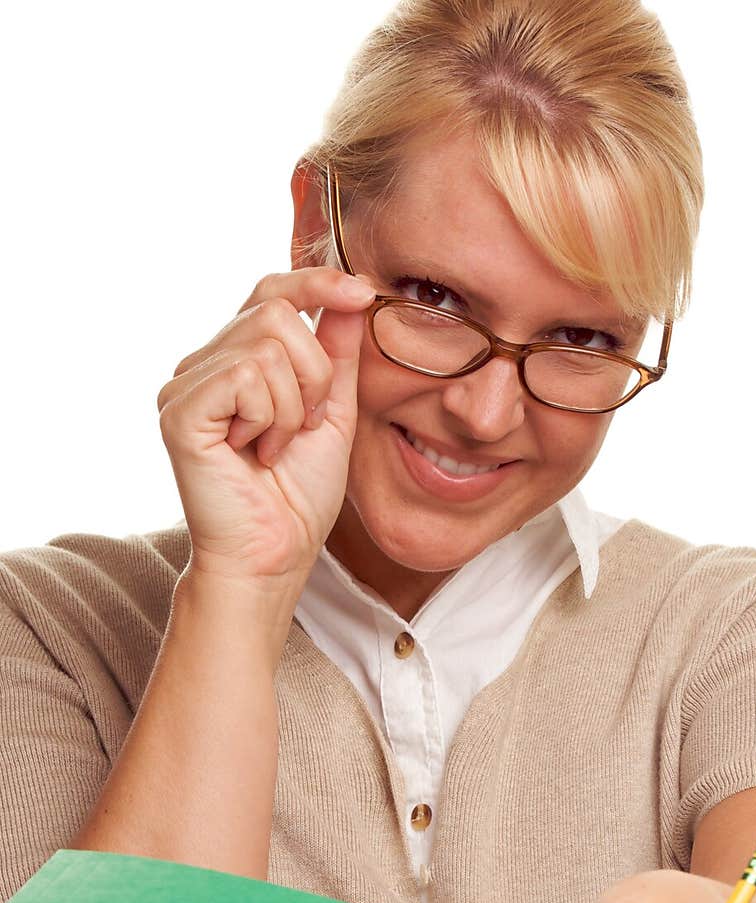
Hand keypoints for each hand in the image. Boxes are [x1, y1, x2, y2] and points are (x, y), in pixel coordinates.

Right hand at [156, 268, 376, 587]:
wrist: (275, 554)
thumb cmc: (298, 497)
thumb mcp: (333, 412)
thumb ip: (338, 352)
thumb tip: (353, 291)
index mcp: (236, 360)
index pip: (271, 290)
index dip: (316, 282)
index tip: (364, 291)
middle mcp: (203, 365)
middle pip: (274, 310)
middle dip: (313, 372)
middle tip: (304, 426)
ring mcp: (184, 386)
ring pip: (264, 347)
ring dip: (291, 406)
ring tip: (273, 447)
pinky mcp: (179, 411)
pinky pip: (244, 377)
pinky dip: (267, 418)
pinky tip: (253, 453)